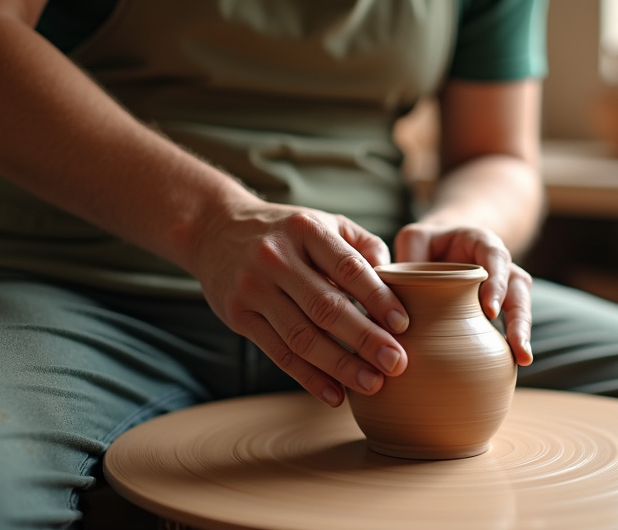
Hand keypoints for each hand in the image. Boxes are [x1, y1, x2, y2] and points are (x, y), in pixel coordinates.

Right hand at [188, 202, 409, 406]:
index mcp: (305, 230)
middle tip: (396, 362)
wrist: (214, 231)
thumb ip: (362, 245)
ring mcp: (254, 289)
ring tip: (372, 383)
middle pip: (326, 307)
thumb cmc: (285, 231)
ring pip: (302, 336)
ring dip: (340, 365)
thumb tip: (394, 277)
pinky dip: (308, 378)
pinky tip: (335, 394)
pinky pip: (279, 353)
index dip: (377, 297)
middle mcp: (276, 258)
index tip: (403, 324)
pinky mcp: (238, 317)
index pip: (348, 267)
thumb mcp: (321, 222)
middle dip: (366, 339)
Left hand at [393, 223, 532, 365]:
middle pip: (518, 288)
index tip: (490, 310)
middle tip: (517, 345)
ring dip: (521, 334)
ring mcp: (503, 288)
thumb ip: (407, 252)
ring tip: (523, 360)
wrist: (442, 250)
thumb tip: (388, 280)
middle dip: (519, 317)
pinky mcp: (498, 309)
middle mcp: (500, 265)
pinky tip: (511, 366)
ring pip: (520, 307)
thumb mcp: (415, 239)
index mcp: (481, 243)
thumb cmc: (427, 245)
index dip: (496, 282)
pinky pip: (508, 325)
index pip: (495, 257)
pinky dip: (509, 344)